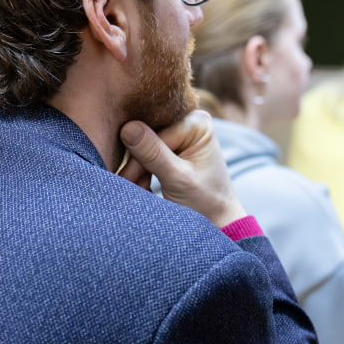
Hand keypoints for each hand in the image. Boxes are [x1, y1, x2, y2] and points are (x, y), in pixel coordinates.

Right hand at [118, 111, 247, 228]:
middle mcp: (188, 122)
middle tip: (130, 186)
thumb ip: (153, 154)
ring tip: (138, 191)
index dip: (140, 154)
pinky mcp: (169, 148)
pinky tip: (142, 189)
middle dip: (137, 164)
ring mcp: (178, 134)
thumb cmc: (205, 202)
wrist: (215, 222)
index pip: (156, 132)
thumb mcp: (178, 179)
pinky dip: (140, 174)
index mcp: (198, 123)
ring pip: (142, 148)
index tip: (130, 179)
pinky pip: (144, 155)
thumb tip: (128, 128)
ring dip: (136, 172)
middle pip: (147, 137)